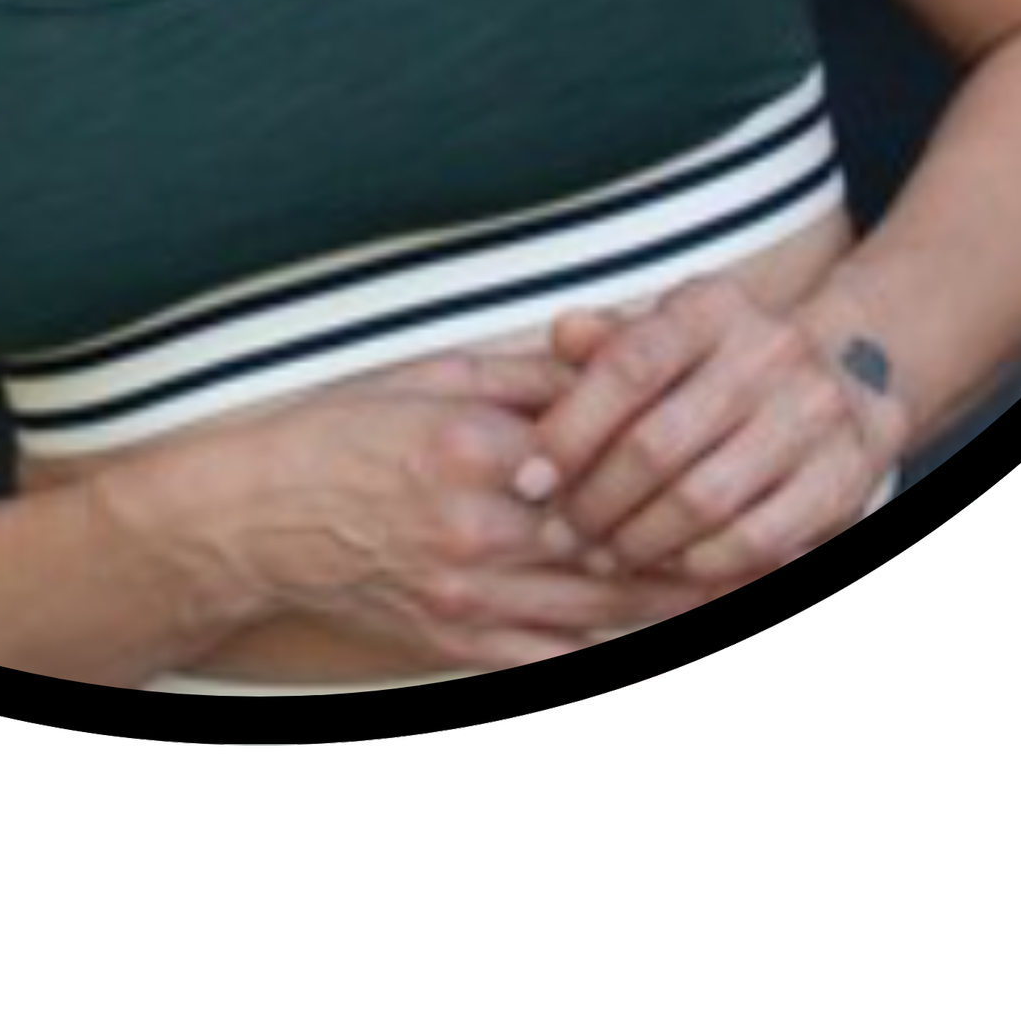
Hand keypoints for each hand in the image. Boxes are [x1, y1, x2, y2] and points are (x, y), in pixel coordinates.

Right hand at [181, 348, 713, 672]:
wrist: (254, 519)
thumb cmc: (336, 434)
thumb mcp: (427, 379)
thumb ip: (523, 380)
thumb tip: (603, 364)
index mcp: (471, 448)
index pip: (595, 455)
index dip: (664, 458)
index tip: (724, 450)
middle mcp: (476, 528)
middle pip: (612, 540)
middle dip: (691, 538)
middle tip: (766, 529)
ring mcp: (467, 596)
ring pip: (598, 607)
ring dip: (675, 600)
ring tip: (742, 586)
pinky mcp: (455, 642)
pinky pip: (553, 655)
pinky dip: (613, 647)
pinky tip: (660, 636)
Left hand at [520, 280, 910, 601]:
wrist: (848, 374)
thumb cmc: (722, 362)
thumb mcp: (667, 331)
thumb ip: (607, 341)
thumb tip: (563, 336)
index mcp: (712, 307)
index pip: (629, 366)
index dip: (570, 430)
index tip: (531, 480)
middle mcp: (769, 351)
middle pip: (659, 444)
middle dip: (595, 502)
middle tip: (561, 533)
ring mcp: (813, 415)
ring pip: (703, 501)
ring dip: (638, 541)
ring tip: (603, 554)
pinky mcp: (841, 478)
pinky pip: (755, 542)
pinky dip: (698, 564)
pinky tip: (666, 565)